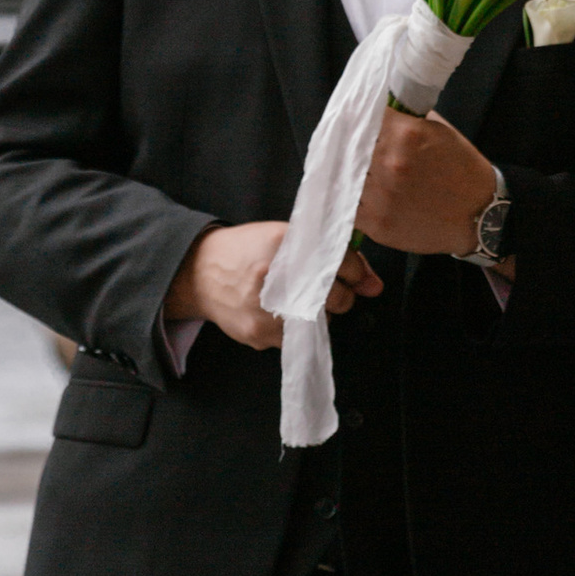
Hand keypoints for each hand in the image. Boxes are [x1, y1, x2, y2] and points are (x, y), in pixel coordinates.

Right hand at [164, 220, 382, 350]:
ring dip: (316, 314)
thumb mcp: (285, 237)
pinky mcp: (260, 334)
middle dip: (340, 297)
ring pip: (321, 323)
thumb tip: (374, 286)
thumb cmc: (247, 250)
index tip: (357, 277)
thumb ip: (331, 256)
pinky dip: (294, 328)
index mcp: (284, 243)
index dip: (356, 272)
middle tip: (326, 291)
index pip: (342, 263)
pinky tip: (276, 312)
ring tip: (292, 298)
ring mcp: (267, 309)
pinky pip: (296, 338)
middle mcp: (275, 276)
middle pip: (337, 299)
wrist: (200, 272)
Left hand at [355, 108, 497, 256]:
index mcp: (406, 134)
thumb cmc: (461, 168)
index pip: (364, 117)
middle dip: (351, 146)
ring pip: (345, 177)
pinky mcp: (377, 224)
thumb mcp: (439, 130)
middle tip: (349, 146)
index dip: (359, 119)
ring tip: (352, 171)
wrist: (480, 213)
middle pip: (350, 147)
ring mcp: (381, 196)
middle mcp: (390, 164)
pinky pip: (350, 207)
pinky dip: (352, 199)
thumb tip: (380, 110)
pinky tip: (359, 193)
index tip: (357, 122)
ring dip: (348, 173)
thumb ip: (407, 119)